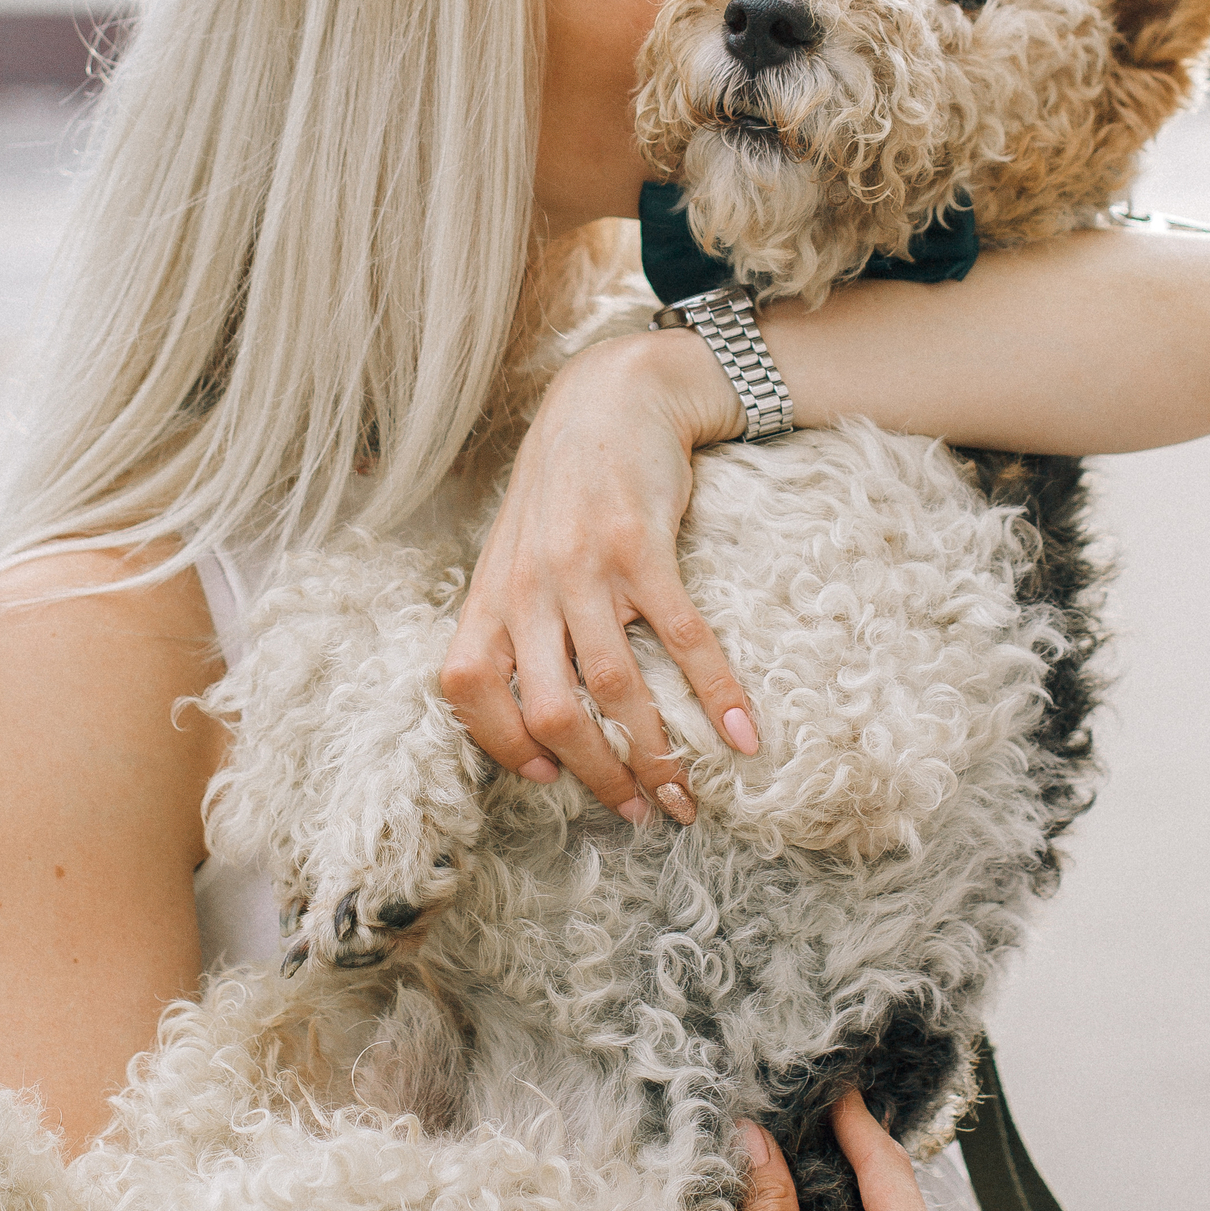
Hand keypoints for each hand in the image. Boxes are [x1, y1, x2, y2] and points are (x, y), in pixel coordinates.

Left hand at [439, 327, 759, 822]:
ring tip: (686, 797)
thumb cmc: (565, 487)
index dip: (500, 745)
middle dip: (598, 776)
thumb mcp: (517, 551)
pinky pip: (682, 639)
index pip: (467, 688)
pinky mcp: (642, 548)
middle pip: (550, 712)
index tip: (548, 780)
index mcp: (491, 593)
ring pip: (616, 688)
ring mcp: (584, 567)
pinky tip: (742, 734)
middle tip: (638, 813)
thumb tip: (534, 713)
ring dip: (656, 756)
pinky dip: (715, 694)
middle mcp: (529, 587)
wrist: (611, 397)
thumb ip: (514, 620)